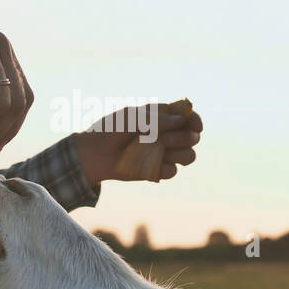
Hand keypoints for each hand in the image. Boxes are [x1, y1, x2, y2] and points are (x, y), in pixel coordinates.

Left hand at [73, 103, 202, 185]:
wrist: (93, 153)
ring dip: (181, 154)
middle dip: (185, 138)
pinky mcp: (157, 170)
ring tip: (162, 151)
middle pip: (193, 137)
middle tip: (165, 140)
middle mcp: (166, 134)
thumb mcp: (132, 118)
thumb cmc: (111, 130)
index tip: (194, 124)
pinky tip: (152, 165)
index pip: (188, 117)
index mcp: (162, 117)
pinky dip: (166, 169)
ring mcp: (163, 153)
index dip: (195, 120)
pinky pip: (172, 172)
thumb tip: (182, 120)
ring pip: (189, 156)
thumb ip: (157, 119)